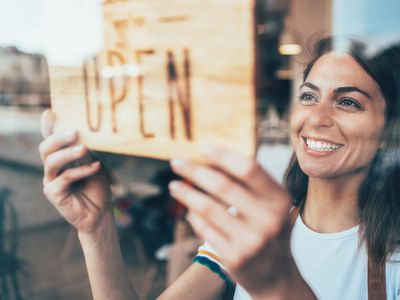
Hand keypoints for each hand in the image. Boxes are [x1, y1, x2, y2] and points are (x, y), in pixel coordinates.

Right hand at [39, 110, 111, 233]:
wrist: (100, 213)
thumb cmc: (96, 186)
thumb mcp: (93, 164)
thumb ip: (85, 152)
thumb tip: (82, 135)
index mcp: (60, 157)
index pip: (51, 139)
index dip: (48, 126)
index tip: (50, 111)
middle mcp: (52, 168)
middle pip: (46, 147)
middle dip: (58, 137)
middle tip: (74, 132)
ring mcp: (51, 180)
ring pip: (51, 161)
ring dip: (68, 153)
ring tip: (84, 148)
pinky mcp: (53, 194)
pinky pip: (64, 178)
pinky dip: (81, 171)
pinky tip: (96, 167)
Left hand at [169, 146, 294, 295]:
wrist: (274, 274)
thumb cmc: (267, 228)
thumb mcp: (270, 204)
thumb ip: (249, 183)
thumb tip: (210, 158)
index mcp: (279, 199)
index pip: (248, 168)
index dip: (223, 155)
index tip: (201, 147)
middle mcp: (269, 219)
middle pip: (222, 185)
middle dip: (194, 170)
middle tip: (176, 162)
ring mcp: (252, 241)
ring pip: (207, 207)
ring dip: (186, 193)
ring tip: (174, 185)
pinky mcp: (235, 257)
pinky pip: (204, 229)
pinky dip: (193, 215)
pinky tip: (189, 209)